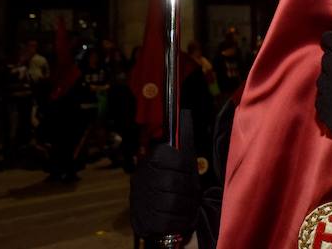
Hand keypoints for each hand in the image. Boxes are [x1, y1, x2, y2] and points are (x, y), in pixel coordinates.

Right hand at [130, 112, 200, 237]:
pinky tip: (180, 216)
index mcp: (151, 160)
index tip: (187, 171)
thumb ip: (184, 137)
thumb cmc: (173, 180)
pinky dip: (180, 220)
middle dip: (188, 190)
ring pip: (173, 202)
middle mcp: (141, 178)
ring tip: (187, 204)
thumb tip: (185, 112)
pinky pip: (169, 220)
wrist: (153, 213)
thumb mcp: (180, 158)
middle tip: (191, 193)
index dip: (184, 166)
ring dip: (186, 206)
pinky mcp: (143, 220)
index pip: (170, 157)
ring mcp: (140, 200)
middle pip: (173, 182)